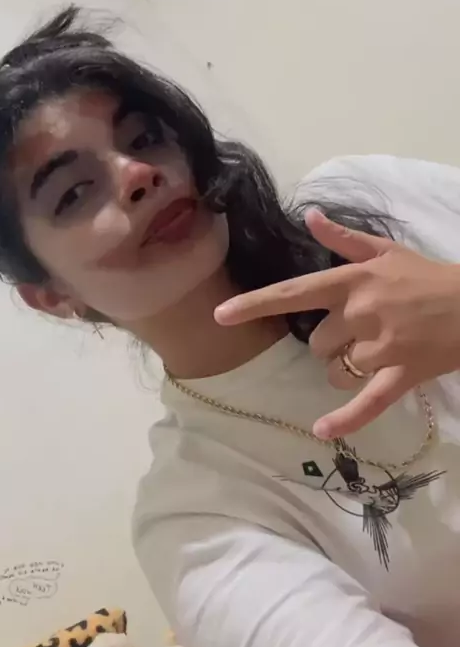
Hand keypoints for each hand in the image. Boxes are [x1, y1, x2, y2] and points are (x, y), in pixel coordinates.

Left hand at [215, 209, 459, 438]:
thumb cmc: (427, 276)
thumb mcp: (385, 251)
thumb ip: (343, 239)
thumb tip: (309, 216)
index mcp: (352, 282)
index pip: (294, 293)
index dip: (255, 304)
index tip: (220, 316)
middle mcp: (359, 313)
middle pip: (317, 342)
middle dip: (329, 344)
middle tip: (357, 335)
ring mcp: (381, 347)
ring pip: (336, 371)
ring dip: (344, 370)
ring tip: (372, 358)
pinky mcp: (401, 375)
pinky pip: (367, 402)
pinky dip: (346, 419)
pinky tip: (323, 430)